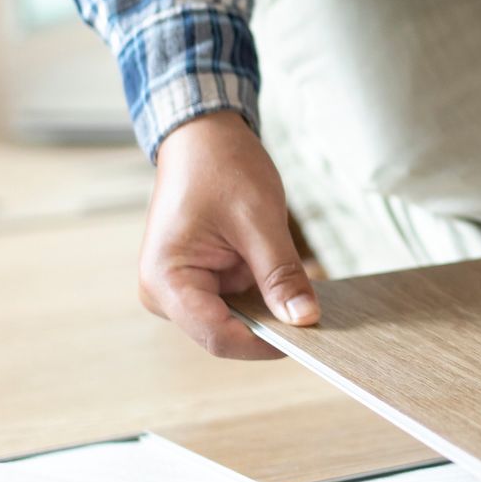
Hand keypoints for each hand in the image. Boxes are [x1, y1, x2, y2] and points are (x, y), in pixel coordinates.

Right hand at [139, 110, 319, 358]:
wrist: (203, 137)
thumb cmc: (220, 167)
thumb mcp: (258, 220)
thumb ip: (281, 275)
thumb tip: (305, 319)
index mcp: (165, 280)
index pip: (218, 336)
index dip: (265, 343)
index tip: (309, 336)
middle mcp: (164, 293)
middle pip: (225, 335)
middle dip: (270, 328)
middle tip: (316, 316)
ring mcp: (179, 291)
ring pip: (234, 323)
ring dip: (268, 312)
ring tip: (302, 293)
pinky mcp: (197, 284)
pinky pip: (236, 306)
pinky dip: (264, 299)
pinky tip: (287, 286)